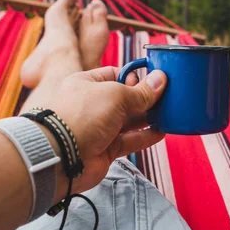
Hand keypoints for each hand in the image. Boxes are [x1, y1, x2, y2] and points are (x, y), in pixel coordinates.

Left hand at [41, 67, 166, 194]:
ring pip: (129, 121)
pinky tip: (161, 132)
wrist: (61, 155)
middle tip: (167, 97)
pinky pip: (129, 140)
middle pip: (125, 99)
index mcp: (88, 83)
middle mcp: (93, 105)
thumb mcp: (115, 95)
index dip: (135, 77)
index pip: (116, 74)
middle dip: (145, 98)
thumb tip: (160, 79)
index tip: (155, 80)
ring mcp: (99, 128)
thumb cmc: (81, 116)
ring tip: (169, 114)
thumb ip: (140, 91)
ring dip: (148, 118)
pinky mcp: (105, 148)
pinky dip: (145, 136)